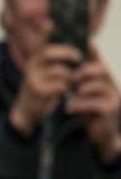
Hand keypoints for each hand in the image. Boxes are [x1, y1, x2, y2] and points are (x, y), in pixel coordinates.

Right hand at [8, 43, 80, 136]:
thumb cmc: (42, 86)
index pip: (43, 41)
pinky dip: (66, 87)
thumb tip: (73, 46)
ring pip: (60, 70)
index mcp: (34, 58)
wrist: (26, 107)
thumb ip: (54, 57)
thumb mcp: (44, 69)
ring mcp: (33, 77)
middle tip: (79, 58)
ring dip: (71, 75)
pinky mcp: (37, 89)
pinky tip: (66, 90)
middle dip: (68, 53)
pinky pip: (60, 84)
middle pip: (49, 52)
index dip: (55, 37)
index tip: (70, 42)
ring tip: (73, 79)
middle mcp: (31, 65)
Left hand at [66, 48, 120, 163]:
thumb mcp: (83, 94)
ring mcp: (114, 97)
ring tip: (69, 95)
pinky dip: (79, 104)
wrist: (99, 133)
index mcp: (106, 79)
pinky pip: (94, 103)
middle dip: (85, 72)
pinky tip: (69, 108)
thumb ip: (79, 80)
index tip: (88, 45)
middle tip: (72, 78)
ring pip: (97, 86)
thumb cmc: (88, 110)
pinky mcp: (110, 109)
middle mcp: (113, 85)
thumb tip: (65, 63)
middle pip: (102, 70)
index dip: (96, 54)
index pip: (101, 62)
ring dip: (80, 89)